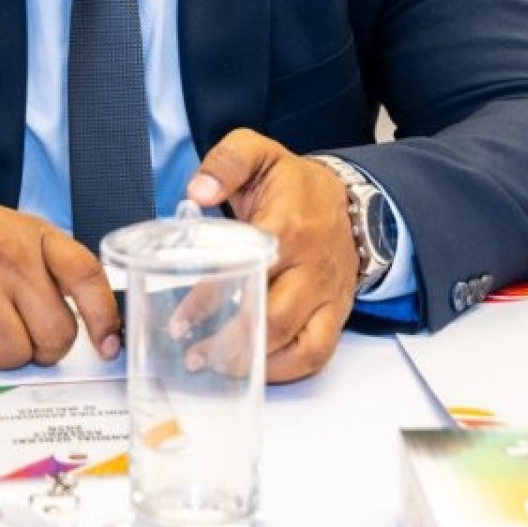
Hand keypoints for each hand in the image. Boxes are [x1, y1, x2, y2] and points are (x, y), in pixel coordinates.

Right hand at [0, 178, 121, 369]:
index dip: (104, 316)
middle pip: (55, 334)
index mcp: (34, 238)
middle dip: (48, 347)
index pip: (86, 275)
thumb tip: (92, 322)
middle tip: (34, 335)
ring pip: (14, 355)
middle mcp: (9, 262)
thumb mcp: (17, 231)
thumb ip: (52, 269)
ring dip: (8, 353)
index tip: (108, 344)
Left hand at [186, 130, 360, 382]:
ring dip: (256, 363)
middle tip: (192, 355)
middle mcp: (312, 265)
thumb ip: (227, 163)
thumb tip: (198, 191)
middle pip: (275, 318)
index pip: (249, 270)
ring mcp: (327, 293)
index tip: (181, 319)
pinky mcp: (336, 312)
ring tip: (216, 367)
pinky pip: (318, 353)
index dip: (212, 299)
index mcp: (288, 226)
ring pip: (298, 343)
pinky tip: (254, 372)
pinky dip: (287, 370)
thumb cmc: (294, 185)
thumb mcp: (259, 155)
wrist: (347, 199)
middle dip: (230, 344)